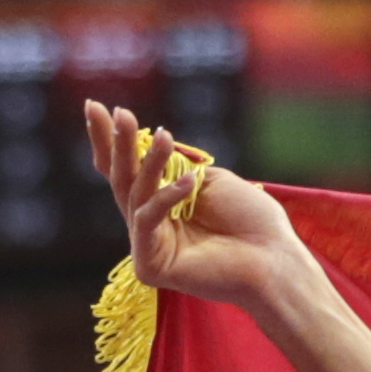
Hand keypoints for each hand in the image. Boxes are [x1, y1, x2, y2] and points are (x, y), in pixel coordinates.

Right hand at [85, 99, 306, 314]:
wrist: (274, 258)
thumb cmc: (252, 221)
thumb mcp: (210, 180)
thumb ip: (176, 166)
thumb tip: (149, 144)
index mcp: (165, 202)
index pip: (130, 169)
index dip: (110, 140)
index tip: (95, 106)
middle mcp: (153, 223)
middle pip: (123, 178)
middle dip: (119, 143)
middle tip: (119, 112)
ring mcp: (149, 245)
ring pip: (136, 194)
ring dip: (150, 163)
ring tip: (164, 137)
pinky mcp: (151, 265)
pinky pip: (148, 220)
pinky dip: (166, 197)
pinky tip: (189, 183)